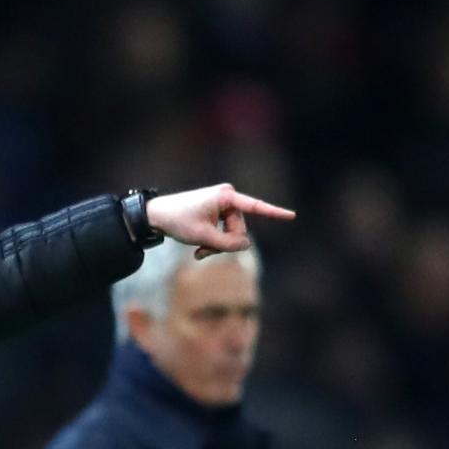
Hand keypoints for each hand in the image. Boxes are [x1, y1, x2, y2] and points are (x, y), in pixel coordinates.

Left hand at [145, 184, 294, 259]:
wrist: (157, 215)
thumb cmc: (178, 222)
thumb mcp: (204, 238)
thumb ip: (229, 244)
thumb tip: (246, 244)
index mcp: (226, 197)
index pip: (255, 207)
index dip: (274, 213)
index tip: (292, 216)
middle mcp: (228, 197)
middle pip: (240, 230)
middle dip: (224, 243)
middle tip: (203, 251)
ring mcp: (223, 204)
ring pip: (232, 234)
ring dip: (217, 245)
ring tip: (199, 250)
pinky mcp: (218, 211)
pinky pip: (224, 232)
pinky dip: (214, 242)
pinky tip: (200, 249)